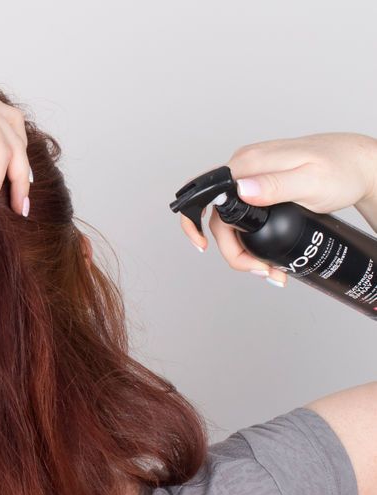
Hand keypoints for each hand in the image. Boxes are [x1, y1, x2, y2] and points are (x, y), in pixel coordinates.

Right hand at [180, 132, 376, 285]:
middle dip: (234, 251)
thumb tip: (241, 189)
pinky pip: (244, 218)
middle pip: (219, 218)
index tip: (202, 247)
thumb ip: (275, 184)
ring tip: (270, 270)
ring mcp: (251, 178)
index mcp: (248, 164)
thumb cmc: (341, 169)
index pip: (207, 196)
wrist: (359, 164)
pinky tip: (268, 255)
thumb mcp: (311, 181)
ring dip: (244, 251)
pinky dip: (252, 241)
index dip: (195, 224)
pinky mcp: (260, 187)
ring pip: (231, 222)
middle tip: (262, 270)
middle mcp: (244, 169)